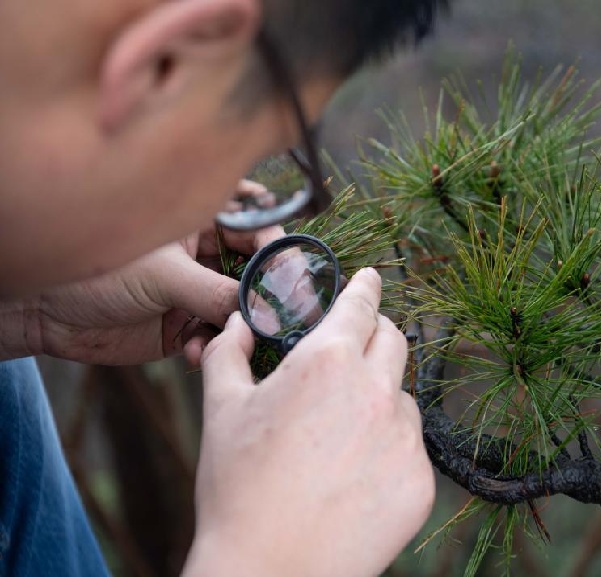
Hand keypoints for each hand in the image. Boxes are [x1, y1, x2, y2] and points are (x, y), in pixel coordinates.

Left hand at [26, 180, 281, 364]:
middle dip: (264, 292)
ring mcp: (197, 292)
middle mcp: (203, 256)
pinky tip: (192, 350)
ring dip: (239, 324)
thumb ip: (215, 291)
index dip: (275, 249)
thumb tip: (264, 308)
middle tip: (276, 313)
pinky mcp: (185, 326)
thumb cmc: (96, 273)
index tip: (289, 273)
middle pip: (254, 271)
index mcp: (198, 224)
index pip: (254, 229)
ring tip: (232, 337)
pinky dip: (212, 345)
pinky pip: (216, 336)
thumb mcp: (163, 276)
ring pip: (239, 307)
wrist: (47, 314)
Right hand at [184, 268, 435, 576]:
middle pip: (393, 340)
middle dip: (375, 335)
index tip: (370, 277)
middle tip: (352, 351)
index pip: (361, 304)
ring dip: (379, 397)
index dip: (365, 285)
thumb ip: (229, 352)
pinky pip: (410, 446)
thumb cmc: (239, 488)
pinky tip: (353, 475)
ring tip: (339, 435)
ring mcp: (404, 437)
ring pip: (402, 396)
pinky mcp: (419, 479)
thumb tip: (236, 324)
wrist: (272, 569)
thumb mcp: (222, 409)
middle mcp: (376, 390)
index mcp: (327, 361)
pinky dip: (387, 447)